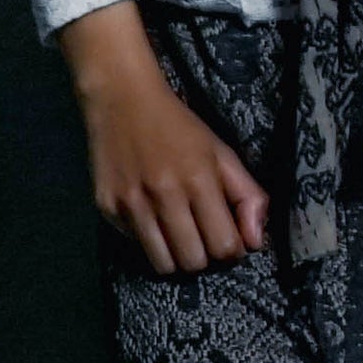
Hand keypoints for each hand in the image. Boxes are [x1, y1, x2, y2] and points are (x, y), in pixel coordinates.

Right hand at [60, 6, 267, 278]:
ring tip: (176, 234)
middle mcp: (164, 194)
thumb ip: (247, 196)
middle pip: (194, 262)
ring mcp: (131, 203)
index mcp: (199, 179)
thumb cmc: (178, 126)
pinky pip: (136, 246)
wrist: (121, 98)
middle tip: (200, 235)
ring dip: (175, 256)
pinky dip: (147, 240)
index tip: (225, 235)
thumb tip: (256, 243)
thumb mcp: (221, 153)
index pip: (225, 246)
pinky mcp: (106, 207)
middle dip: (203, 256)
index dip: (231, 248)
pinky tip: (148, 214)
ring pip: (163, 264)